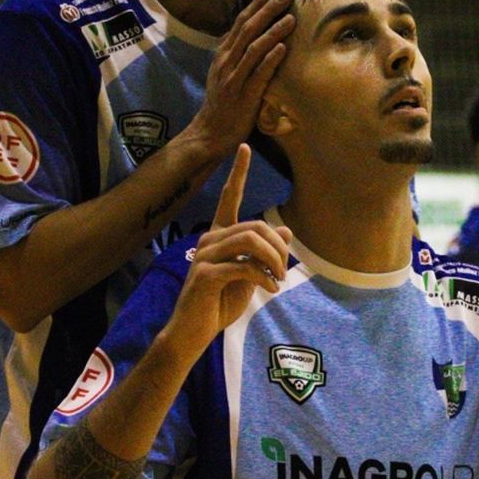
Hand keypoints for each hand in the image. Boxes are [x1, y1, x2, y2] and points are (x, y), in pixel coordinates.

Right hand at [165, 146, 293, 353]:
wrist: (193, 332)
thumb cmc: (220, 303)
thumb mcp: (250, 276)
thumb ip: (264, 253)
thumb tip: (284, 228)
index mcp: (219, 236)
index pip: (230, 197)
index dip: (238, 172)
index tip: (244, 147)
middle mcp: (210, 239)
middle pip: (255, 226)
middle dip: (278, 247)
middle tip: (285, 270)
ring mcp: (206, 255)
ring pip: (251, 241)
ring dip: (274, 260)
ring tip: (279, 279)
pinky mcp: (206, 274)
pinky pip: (244, 266)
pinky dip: (264, 277)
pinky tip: (270, 288)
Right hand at [189, 0, 295, 155]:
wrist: (210, 131)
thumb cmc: (222, 102)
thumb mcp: (224, 72)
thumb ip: (235, 54)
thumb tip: (248, 35)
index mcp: (223, 54)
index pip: (240, 22)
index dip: (256, 4)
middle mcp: (227, 62)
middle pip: (248, 29)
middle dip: (267, 10)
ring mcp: (234, 77)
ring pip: (254, 48)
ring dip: (273, 31)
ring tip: (290, 18)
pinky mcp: (244, 94)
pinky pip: (259, 73)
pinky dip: (271, 59)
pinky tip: (284, 47)